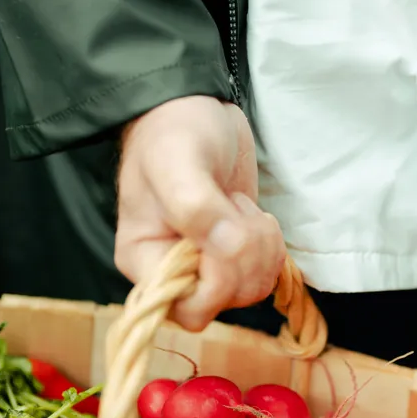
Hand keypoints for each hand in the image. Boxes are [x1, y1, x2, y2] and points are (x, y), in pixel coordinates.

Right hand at [115, 96, 284, 330]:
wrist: (193, 109)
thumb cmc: (172, 131)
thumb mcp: (177, 161)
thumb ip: (196, 206)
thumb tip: (227, 247)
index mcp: (145, 260)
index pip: (187, 307)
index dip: (217, 281)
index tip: (221, 234)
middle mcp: (174, 272)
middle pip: (223, 303)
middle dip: (244, 259)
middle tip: (234, 209)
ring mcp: (207, 266)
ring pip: (249, 290)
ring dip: (260, 249)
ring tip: (240, 206)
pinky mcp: (235, 255)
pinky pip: (265, 274)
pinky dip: (271, 247)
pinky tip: (253, 214)